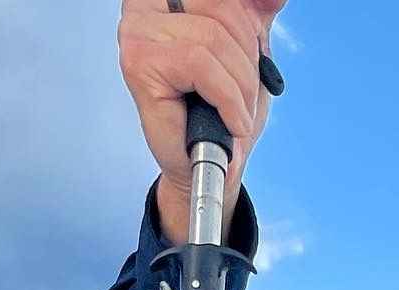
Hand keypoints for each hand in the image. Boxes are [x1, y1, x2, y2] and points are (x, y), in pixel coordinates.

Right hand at [118, 0, 287, 236]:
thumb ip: (254, 15)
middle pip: (221, 9)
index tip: (259, 41)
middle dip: (247, 58)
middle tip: (246, 97)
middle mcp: (146, 7)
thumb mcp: (248, 51)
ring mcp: (138, 32)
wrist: (209, 164)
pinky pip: (200, 64)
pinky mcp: (140, 64)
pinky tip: (233, 122)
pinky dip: (228, 99)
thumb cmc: (221, 112)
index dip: (248, 20)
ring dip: (240, 85)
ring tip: (238, 114)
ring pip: (213, 38)